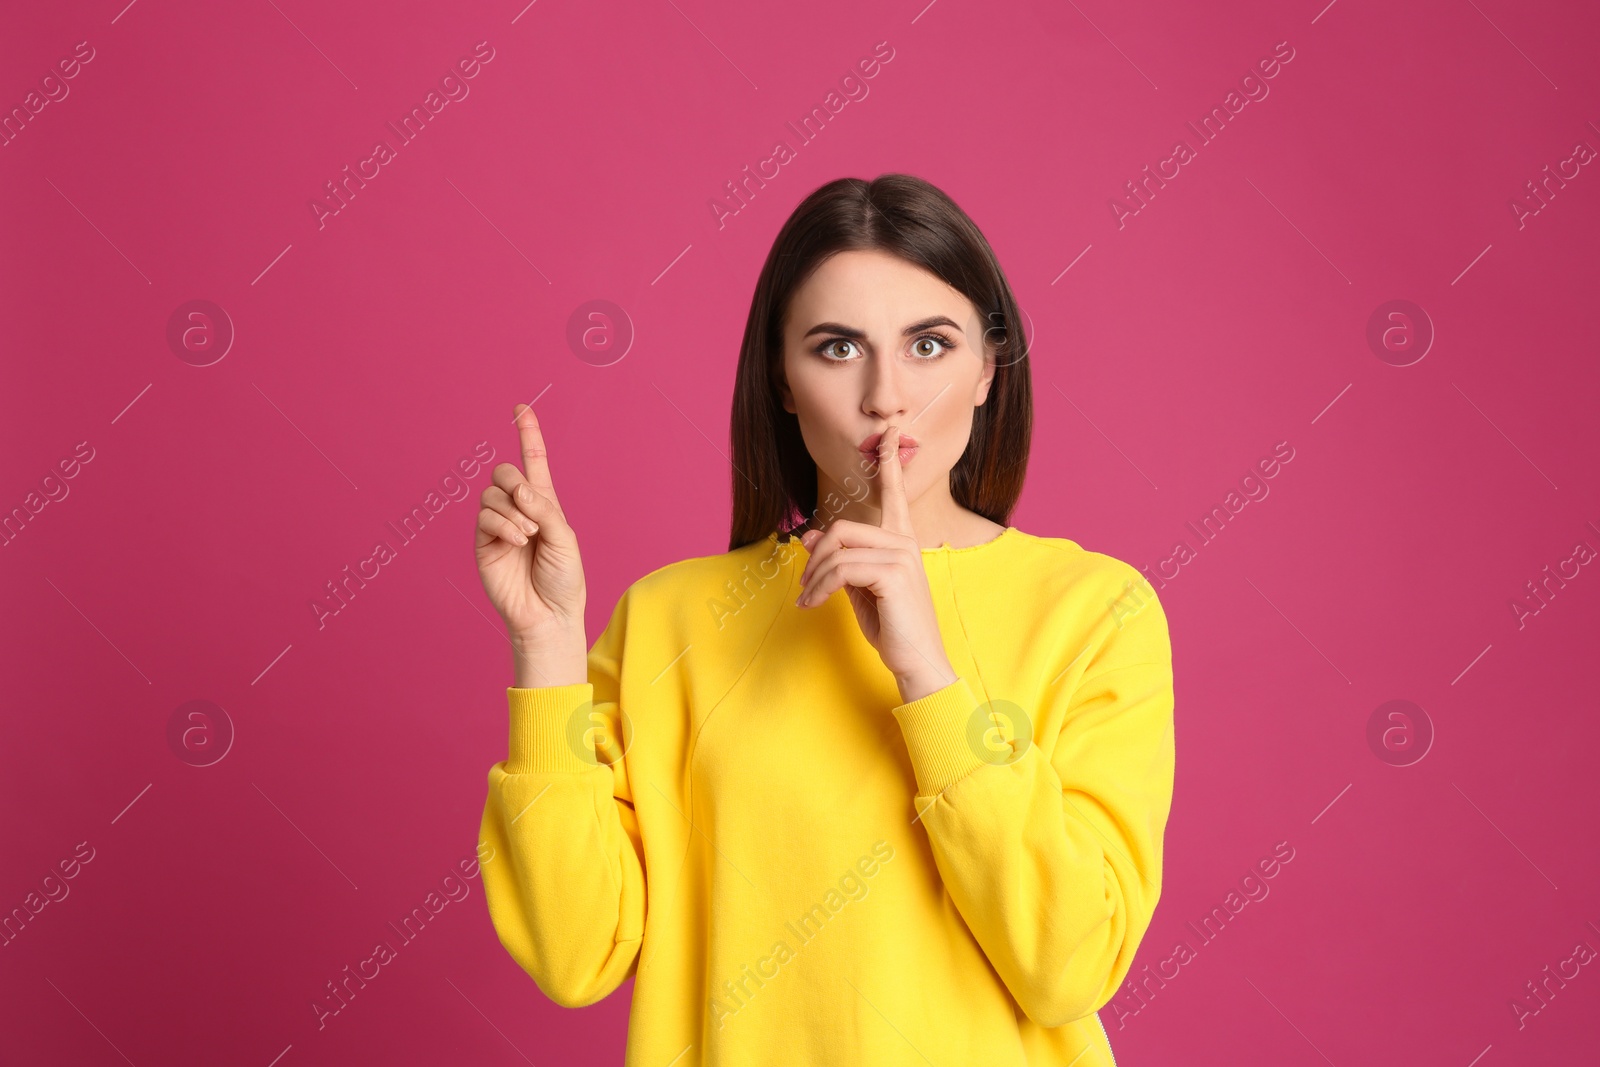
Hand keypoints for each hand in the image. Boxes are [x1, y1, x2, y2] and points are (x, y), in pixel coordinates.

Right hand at [475, 403, 587, 683]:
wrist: (548, 612)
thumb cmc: (563, 577)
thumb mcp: (564, 538)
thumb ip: (544, 509)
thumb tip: (517, 489)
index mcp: (544, 502)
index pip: (533, 460)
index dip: (527, 433)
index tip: (521, 408)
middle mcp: (518, 508)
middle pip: (504, 472)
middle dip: (516, 484)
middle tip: (532, 512)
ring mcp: (498, 525)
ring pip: (492, 494)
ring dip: (512, 511)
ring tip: (527, 536)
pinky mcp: (483, 542)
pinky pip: (484, 517)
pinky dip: (502, 524)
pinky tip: (516, 541)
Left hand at [795, 424, 956, 703]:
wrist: (917, 662)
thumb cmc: (892, 628)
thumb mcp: (858, 590)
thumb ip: (838, 560)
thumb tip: (810, 536)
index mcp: (901, 542)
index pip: (894, 494)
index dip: (889, 461)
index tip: (889, 431)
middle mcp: (904, 543)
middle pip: (842, 528)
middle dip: (815, 557)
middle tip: (804, 586)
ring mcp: (900, 556)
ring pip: (836, 549)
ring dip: (812, 578)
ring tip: (807, 600)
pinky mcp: (892, 573)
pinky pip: (840, 569)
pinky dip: (818, 587)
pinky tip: (813, 604)